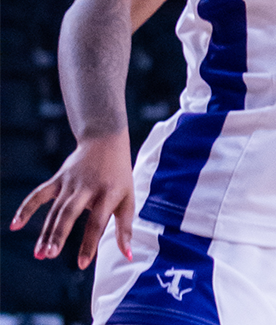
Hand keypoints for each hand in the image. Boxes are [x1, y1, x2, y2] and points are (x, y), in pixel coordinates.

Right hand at [10, 134, 135, 268]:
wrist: (106, 141)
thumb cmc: (119, 176)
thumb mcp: (129, 198)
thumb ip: (125, 228)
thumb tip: (127, 255)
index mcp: (109, 193)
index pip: (97, 222)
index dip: (90, 243)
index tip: (82, 264)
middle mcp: (88, 188)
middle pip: (70, 213)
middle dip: (59, 234)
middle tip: (50, 254)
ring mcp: (71, 182)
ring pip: (54, 209)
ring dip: (45, 232)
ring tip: (39, 254)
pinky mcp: (58, 179)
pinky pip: (39, 194)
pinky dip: (26, 208)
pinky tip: (15, 225)